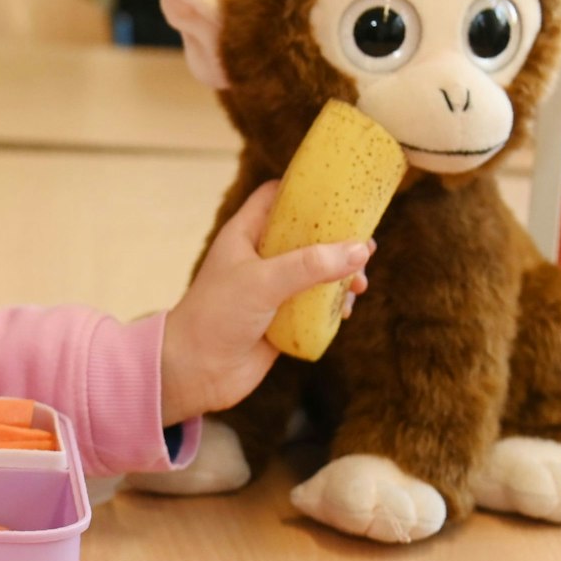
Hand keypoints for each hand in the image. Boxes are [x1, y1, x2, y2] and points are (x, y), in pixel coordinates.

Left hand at [159, 182, 372, 424]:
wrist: (194, 371)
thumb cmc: (215, 316)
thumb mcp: (263, 282)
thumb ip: (310, 265)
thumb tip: (359, 250)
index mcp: (245, 234)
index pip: (277, 196)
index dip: (307, 189)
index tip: (343, 191)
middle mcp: (260, 258)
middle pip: (307, 235)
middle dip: (337, 240)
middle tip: (365, 248)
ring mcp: (271, 289)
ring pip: (316, 272)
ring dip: (341, 276)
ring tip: (358, 286)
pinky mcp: (281, 318)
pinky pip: (315, 305)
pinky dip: (333, 305)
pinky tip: (344, 312)